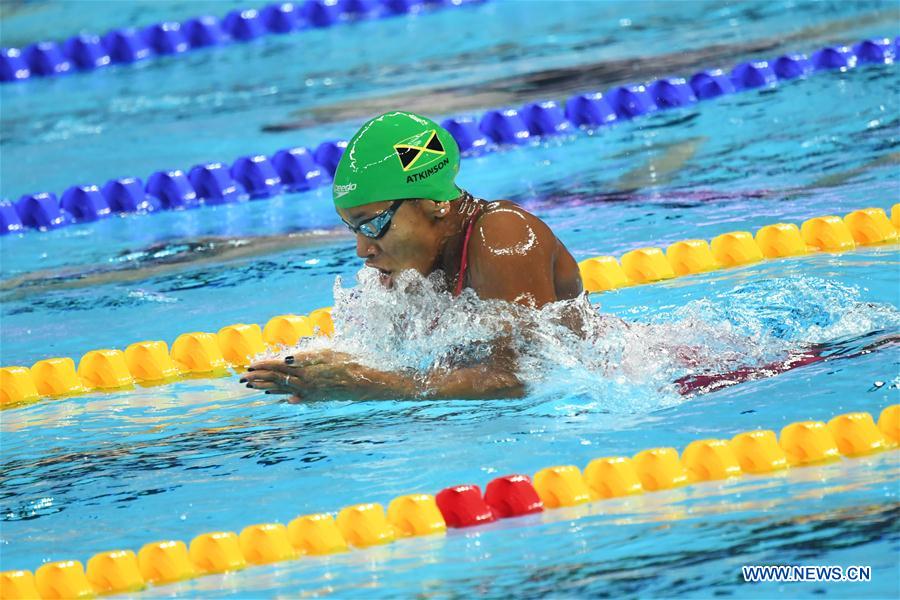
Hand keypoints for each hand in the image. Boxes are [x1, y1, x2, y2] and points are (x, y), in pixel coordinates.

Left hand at [242, 350, 394, 401]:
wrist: (365, 384)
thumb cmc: (349, 364)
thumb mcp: (328, 354)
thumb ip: (306, 357)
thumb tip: (285, 360)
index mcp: (305, 371)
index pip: (279, 367)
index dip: (263, 366)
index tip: (250, 366)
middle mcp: (305, 384)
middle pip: (277, 380)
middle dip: (259, 378)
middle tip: (243, 379)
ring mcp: (311, 392)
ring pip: (284, 390)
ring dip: (267, 388)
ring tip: (253, 388)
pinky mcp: (318, 397)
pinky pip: (298, 397)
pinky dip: (288, 397)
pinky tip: (284, 400)